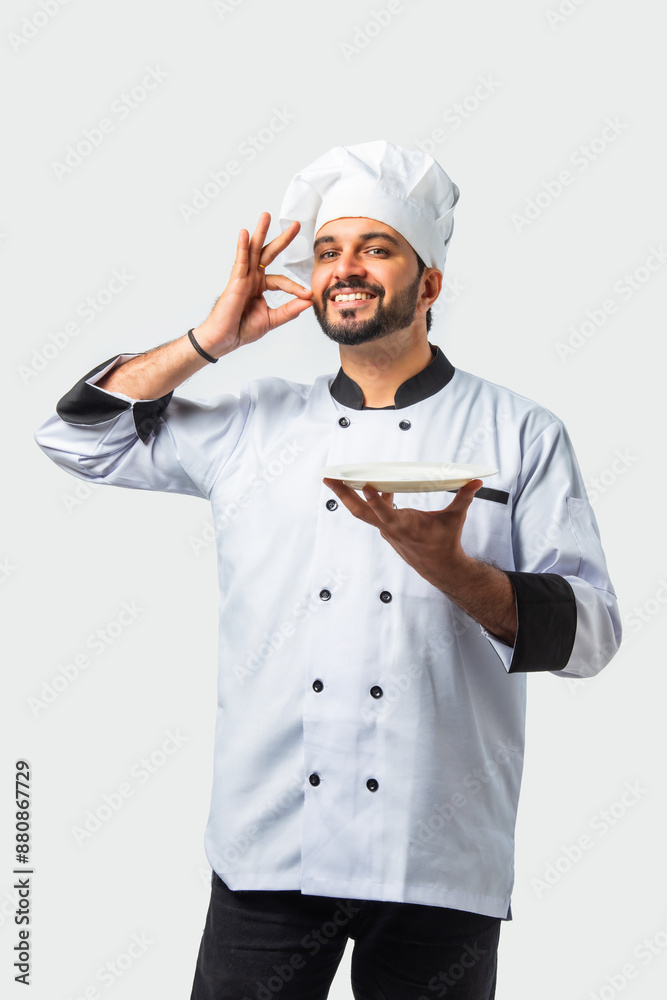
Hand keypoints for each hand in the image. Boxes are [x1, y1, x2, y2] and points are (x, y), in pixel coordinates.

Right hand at [194, 212, 312, 356]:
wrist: (225, 339)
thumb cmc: (242, 329)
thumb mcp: (272, 319)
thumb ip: (289, 310)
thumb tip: (308, 301)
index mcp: (260, 287)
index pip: (282, 280)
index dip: (296, 287)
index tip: (308, 295)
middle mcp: (252, 278)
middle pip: (269, 254)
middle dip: (283, 239)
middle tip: (296, 225)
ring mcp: (243, 277)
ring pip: (254, 251)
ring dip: (260, 232)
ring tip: (266, 215)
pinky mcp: (235, 280)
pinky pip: (240, 260)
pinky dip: (243, 247)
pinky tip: (245, 233)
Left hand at [321, 478, 483, 590]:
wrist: (439, 567)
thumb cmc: (445, 541)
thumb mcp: (455, 518)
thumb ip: (464, 498)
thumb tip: (477, 481)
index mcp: (406, 526)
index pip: (387, 513)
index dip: (376, 500)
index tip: (366, 486)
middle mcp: (390, 528)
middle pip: (360, 511)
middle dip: (342, 494)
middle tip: (327, 477)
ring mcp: (385, 529)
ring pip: (361, 511)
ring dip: (346, 495)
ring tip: (333, 478)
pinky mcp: (386, 528)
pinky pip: (371, 511)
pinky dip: (366, 498)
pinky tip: (366, 483)